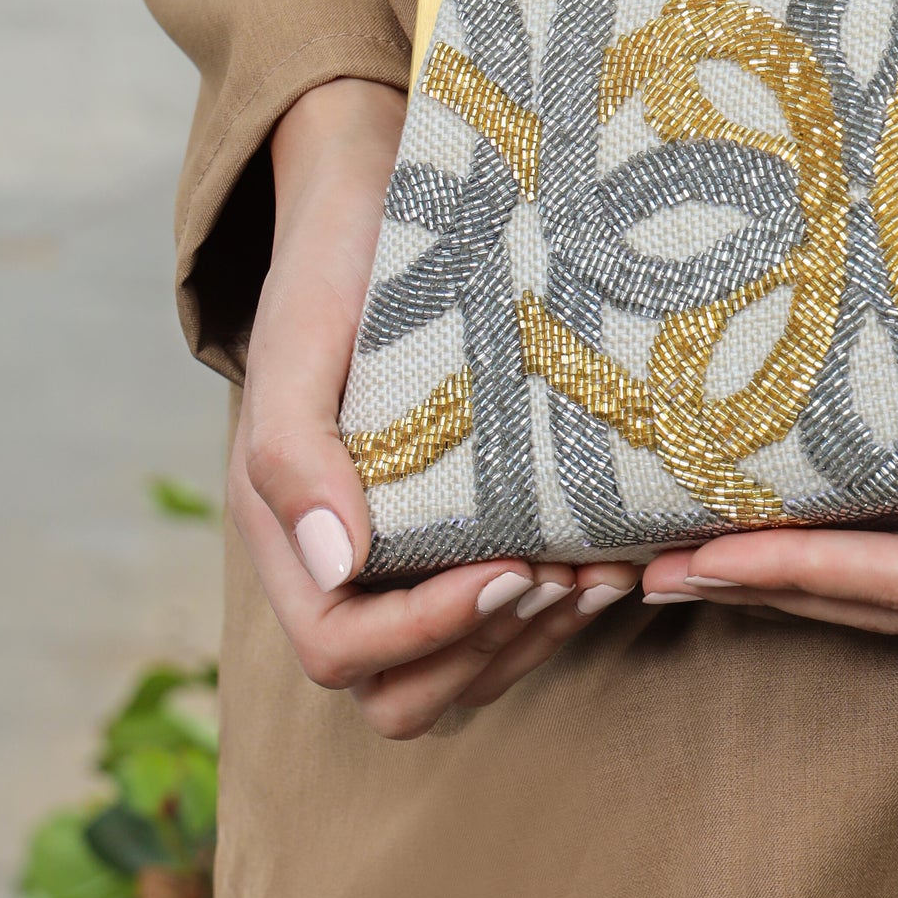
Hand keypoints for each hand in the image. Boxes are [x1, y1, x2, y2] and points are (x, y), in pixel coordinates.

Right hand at [230, 77, 637, 739]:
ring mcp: (402, 563)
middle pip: (400, 693)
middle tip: (564, 577)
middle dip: (490, 650)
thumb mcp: (302, 344)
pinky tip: (608, 561)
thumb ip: (296, 455)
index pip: (340, 649)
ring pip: (460, 675)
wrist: (376, 204)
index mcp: (288, 534)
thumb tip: (337, 566)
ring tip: (602, 575)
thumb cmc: (335, 268)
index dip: (425, 632)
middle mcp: (339, 568)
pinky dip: (555, 613)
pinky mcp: (459, 541)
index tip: (511, 568)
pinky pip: (501, 626)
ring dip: (534, 643)